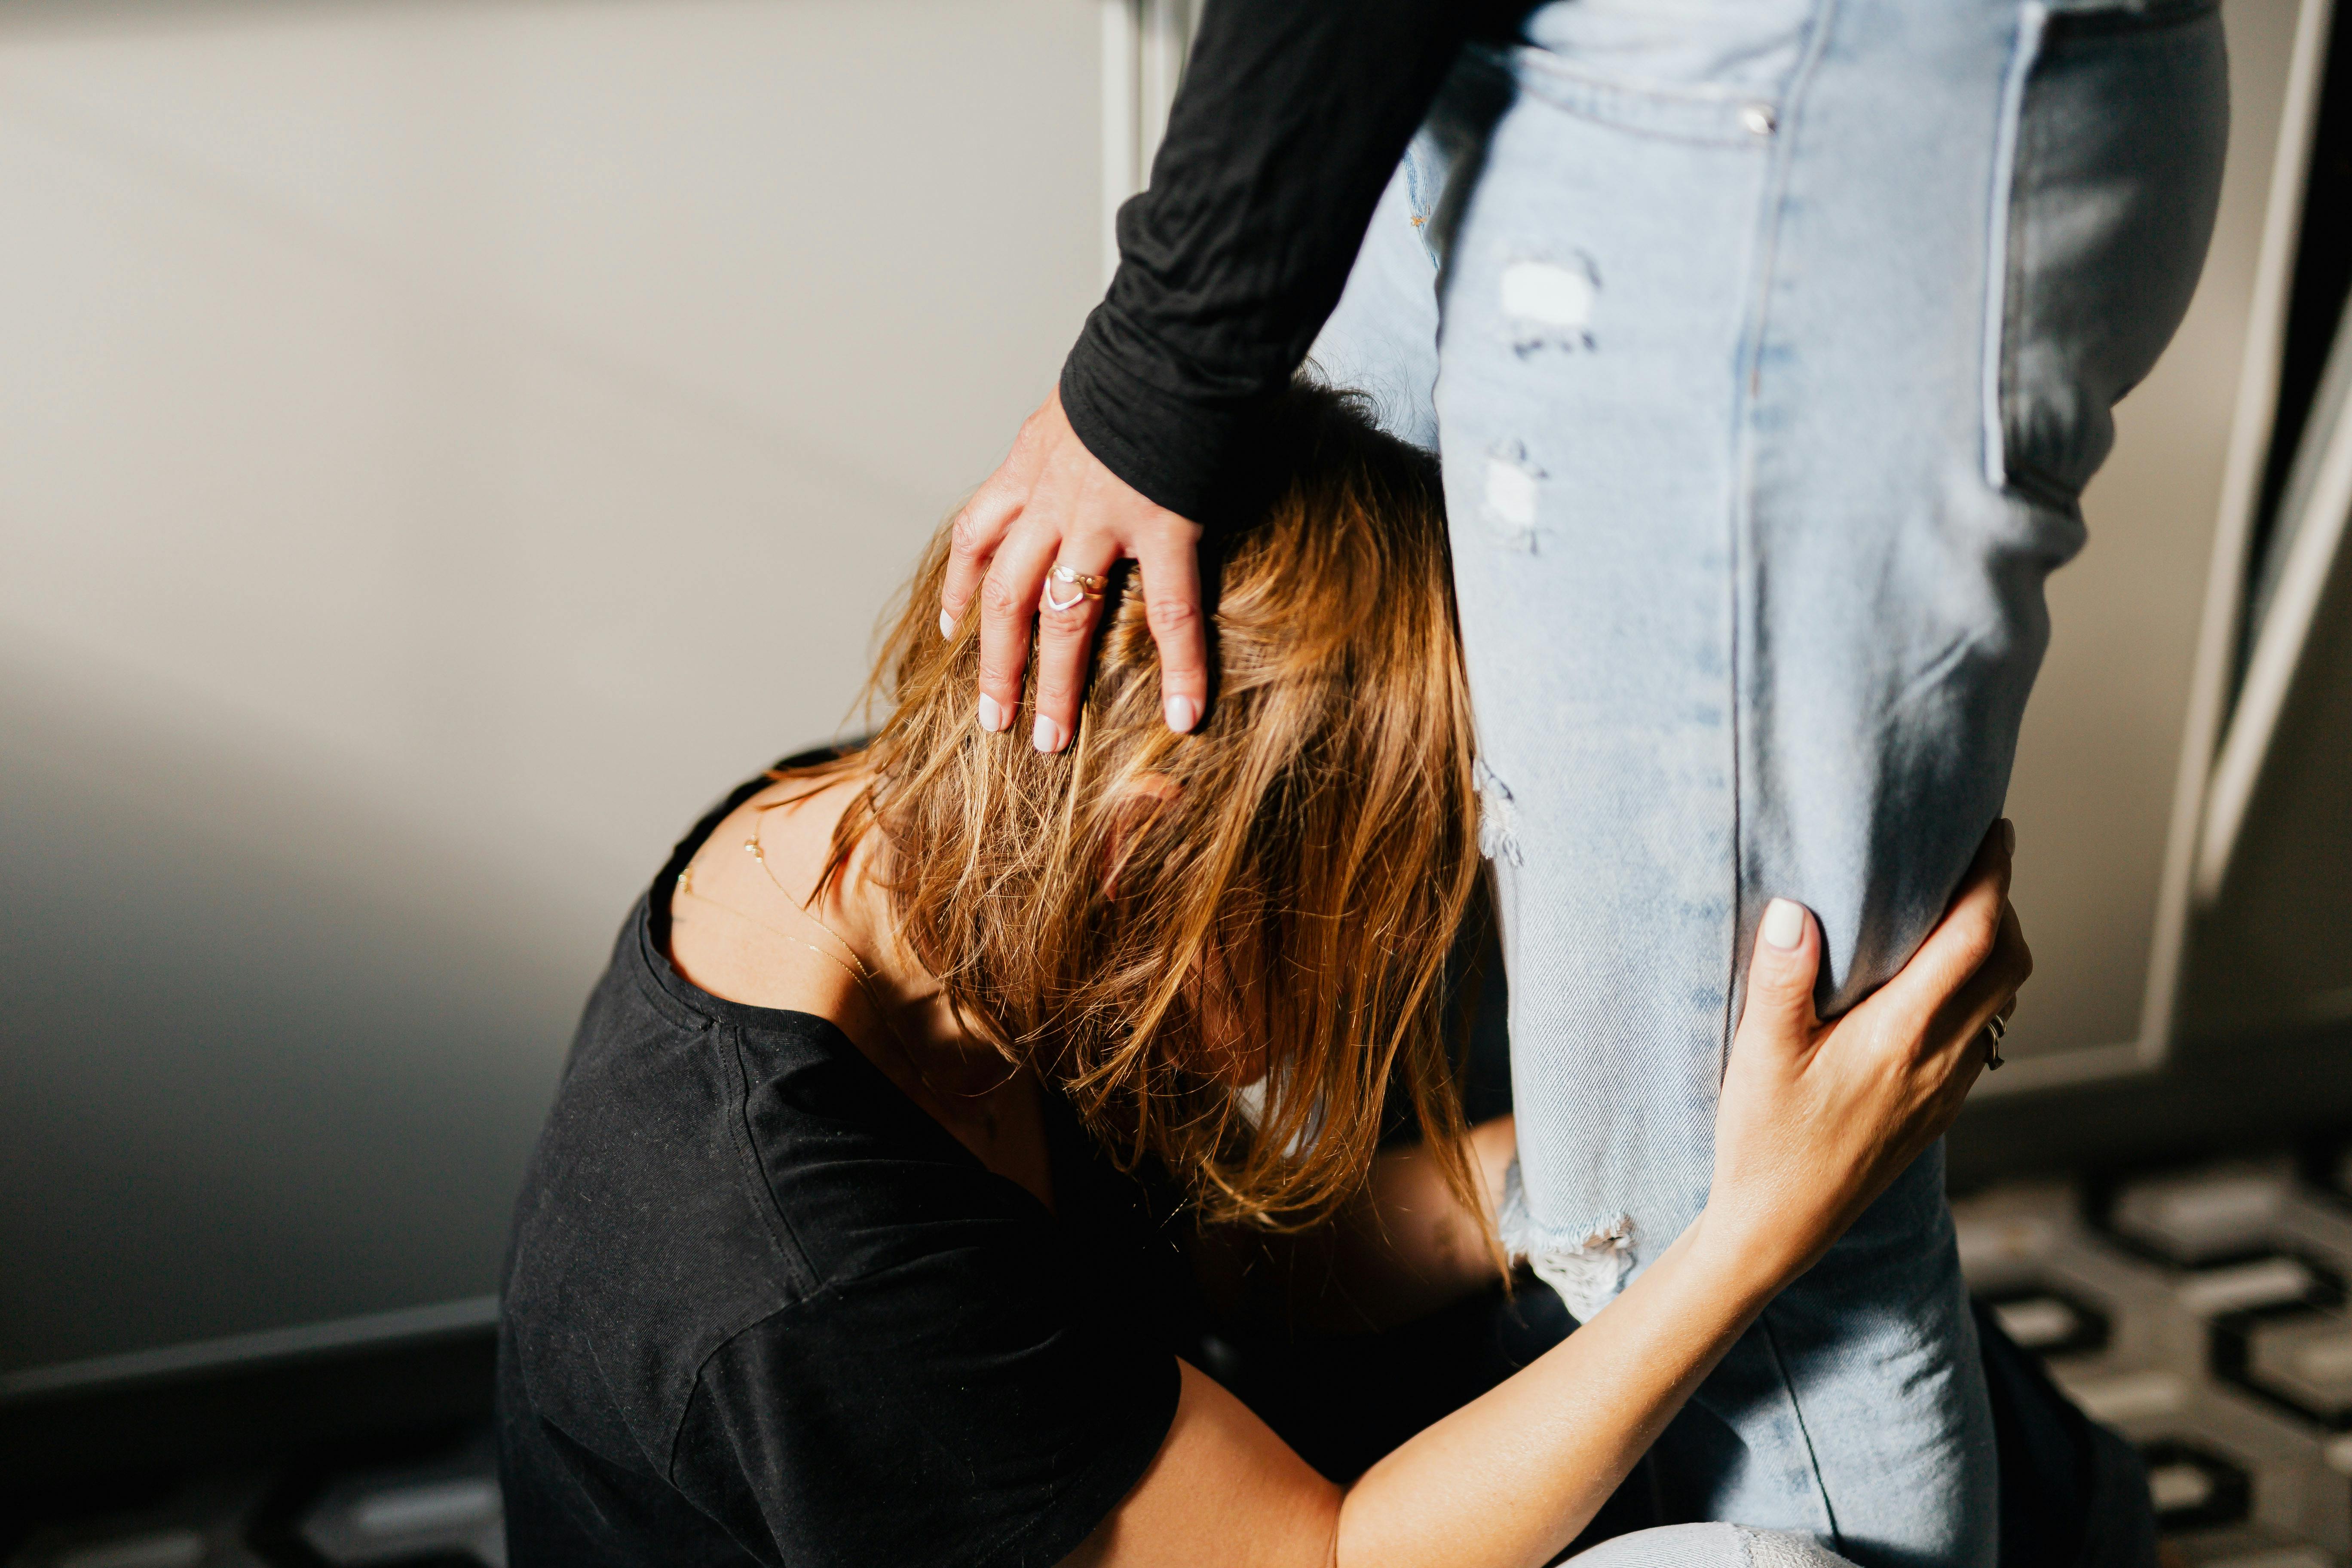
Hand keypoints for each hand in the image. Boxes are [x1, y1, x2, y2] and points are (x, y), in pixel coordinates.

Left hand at [941, 388, 1207, 751]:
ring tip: (1050, 741)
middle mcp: (1052, 499)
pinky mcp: (1164, 525)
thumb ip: (1075, 435)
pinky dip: (1180, 666)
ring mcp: (1103, 518)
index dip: (962, 584)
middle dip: (995, 663)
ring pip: (1063, 616)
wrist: (1171, 333)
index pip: (978, 533)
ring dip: (1055, 684)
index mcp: (1030, 465)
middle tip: (992, 720)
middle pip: (1008, 594)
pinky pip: (1170, 610)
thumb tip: (1094, 439)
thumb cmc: (1137, 357)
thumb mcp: (1079, 398)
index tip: (952, 626)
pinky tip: (1185, 713)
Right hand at [1701, 821, 2029, 1286]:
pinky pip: (1983, 1036)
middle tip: (1973, 866)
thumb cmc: (1765, 1143)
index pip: (1973, 938)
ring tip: (1958, 917)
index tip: (1996, 832)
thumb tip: (1795, 908)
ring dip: (1997, 951)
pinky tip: (1937, 987)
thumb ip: (1781, 978)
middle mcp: (1939, 1060)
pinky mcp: (1937, 1111)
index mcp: (1901, 1036)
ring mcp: (1945, 1089)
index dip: (1993, 878)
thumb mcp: (1759, 1054)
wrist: (1780, 1227)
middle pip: (2009, 965)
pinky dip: (1980, 994)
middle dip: (2003, 907)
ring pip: (2003, 1002)